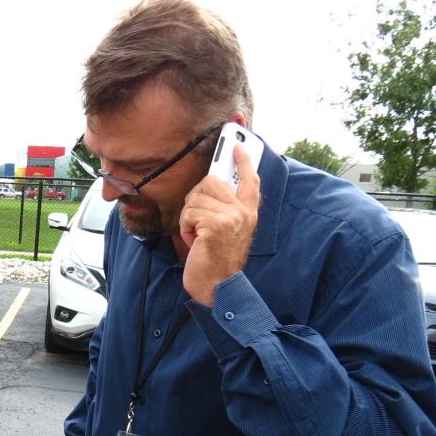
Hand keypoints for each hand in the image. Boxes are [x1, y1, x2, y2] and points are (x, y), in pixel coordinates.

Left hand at [177, 144, 260, 305]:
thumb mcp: (226, 231)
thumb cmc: (216, 261)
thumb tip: (209, 185)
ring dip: (188, 219)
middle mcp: (243, 212)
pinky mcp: (215, 225)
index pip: (251, 180)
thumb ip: (224, 209)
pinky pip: (189, 214)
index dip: (244, 161)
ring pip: (195, 199)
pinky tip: (195, 242)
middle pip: (210, 182)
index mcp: (248, 213)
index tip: (237, 147)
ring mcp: (231, 217)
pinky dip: (185, 229)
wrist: (219, 288)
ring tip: (198, 236)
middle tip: (198, 222)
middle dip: (195, 200)